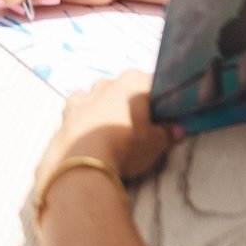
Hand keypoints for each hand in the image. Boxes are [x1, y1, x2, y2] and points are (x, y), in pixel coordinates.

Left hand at [36, 71, 176, 185]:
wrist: (84, 162)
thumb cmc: (126, 146)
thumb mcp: (155, 144)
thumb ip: (167, 133)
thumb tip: (178, 130)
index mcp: (134, 82)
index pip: (152, 84)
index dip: (159, 100)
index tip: (163, 116)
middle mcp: (108, 83)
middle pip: (124, 88)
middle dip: (130, 102)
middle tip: (138, 126)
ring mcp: (85, 96)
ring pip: (99, 95)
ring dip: (105, 107)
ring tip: (112, 130)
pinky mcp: (67, 112)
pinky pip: (79, 108)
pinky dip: (84, 115)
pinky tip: (88, 129)